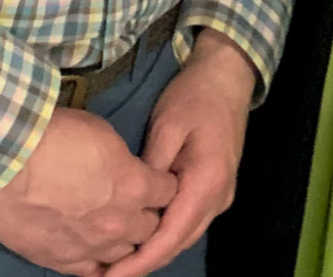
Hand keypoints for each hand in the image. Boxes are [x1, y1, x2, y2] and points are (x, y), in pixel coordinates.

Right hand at [0, 106, 177, 275]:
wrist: (8, 162)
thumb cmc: (55, 137)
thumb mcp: (102, 133)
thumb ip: (121, 161)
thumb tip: (122, 171)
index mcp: (135, 186)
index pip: (168, 191)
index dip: (163, 184)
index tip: (156, 180)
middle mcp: (120, 222)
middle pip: (151, 228)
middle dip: (147, 215)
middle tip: (135, 205)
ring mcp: (92, 246)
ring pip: (125, 255)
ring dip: (124, 241)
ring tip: (112, 229)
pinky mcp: (64, 262)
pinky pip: (93, 273)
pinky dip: (98, 263)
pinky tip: (95, 253)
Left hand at [103, 30, 257, 276]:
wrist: (227, 76)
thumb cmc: (195, 96)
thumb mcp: (167, 126)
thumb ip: (152, 168)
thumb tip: (132, 200)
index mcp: (207, 183)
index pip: (171, 235)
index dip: (141, 261)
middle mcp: (218, 198)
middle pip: (178, 243)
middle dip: (143, 263)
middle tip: (105, 276)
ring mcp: (219, 196)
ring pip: (183, 235)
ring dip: (154, 251)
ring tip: (117, 264)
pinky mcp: (214, 190)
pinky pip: (188, 222)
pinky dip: (165, 235)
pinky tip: (140, 236)